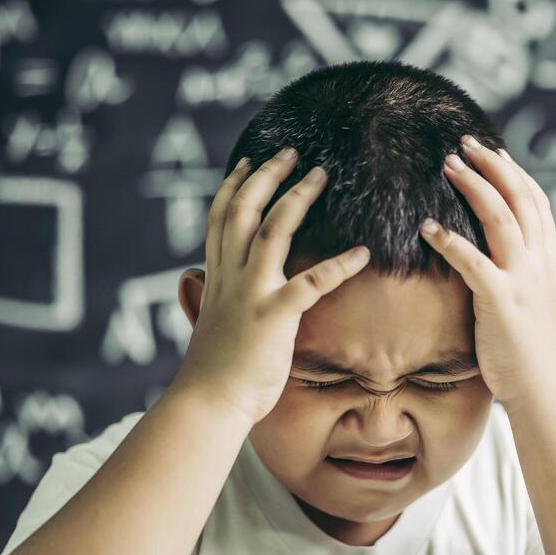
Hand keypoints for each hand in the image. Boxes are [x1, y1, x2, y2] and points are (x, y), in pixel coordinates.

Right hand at [172, 148, 370, 426]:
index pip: (222, 218)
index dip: (234, 186)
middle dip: (267, 176)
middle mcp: (230, 277)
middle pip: (245, 210)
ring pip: (273, 231)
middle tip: (292, 151)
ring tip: (322, 175)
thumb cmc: (214, 372)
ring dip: (298, 198)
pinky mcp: (274, 316)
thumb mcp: (207, 324)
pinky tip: (363, 252)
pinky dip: (338, 266)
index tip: (249, 162)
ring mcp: (251, 293)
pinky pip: (312, 283)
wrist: (209, 403)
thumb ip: (202, 298)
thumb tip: (191, 281)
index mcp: (216, 277)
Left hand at [421, 136, 555, 408]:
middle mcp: (537, 265)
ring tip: (448, 164)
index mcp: (546, 265)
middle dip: (493, 165)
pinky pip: (472, 261)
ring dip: (473, 186)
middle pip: (519, 199)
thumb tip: (497, 276)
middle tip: (466, 142)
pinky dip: (449, 240)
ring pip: (500, 218)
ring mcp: (521, 280)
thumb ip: (518, 286)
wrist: (548, 391)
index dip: (517, 175)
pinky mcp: (501, 301)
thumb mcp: (532, 311)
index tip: (497, 153)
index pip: (536, 205)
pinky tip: (426, 226)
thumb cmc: (533, 359)